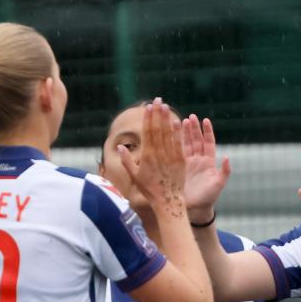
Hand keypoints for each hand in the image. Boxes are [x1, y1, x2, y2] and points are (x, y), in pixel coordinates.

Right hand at [119, 99, 186, 218]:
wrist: (167, 201)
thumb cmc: (149, 190)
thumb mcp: (134, 176)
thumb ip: (127, 160)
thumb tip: (119, 146)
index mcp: (147, 156)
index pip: (147, 133)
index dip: (148, 119)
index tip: (148, 108)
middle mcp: (158, 154)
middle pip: (158, 129)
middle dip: (157, 114)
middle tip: (158, 100)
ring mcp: (170, 156)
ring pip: (168, 134)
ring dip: (166, 118)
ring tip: (165, 106)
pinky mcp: (180, 160)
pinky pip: (179, 143)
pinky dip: (178, 132)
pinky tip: (177, 121)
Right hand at [182, 114, 230, 218]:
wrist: (195, 209)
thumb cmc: (209, 197)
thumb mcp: (219, 184)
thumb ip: (225, 172)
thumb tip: (228, 157)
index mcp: (209, 162)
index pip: (208, 143)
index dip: (207, 131)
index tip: (205, 120)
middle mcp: (199, 160)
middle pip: (196, 140)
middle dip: (194, 128)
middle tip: (190, 116)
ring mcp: (188, 163)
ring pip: (186, 144)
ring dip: (184, 133)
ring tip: (181, 121)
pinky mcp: (179, 168)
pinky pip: (177, 153)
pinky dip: (174, 144)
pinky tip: (170, 134)